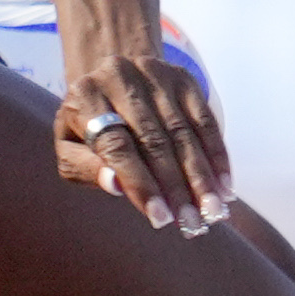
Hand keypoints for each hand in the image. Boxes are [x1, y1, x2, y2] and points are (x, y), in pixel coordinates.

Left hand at [55, 52, 232, 234]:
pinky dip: (216, 155)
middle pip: (154, 140)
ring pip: (183, 131)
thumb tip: (114, 184)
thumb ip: (84, 168)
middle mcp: (118, 77)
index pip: (116, 146)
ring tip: (212, 210)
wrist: (109, 82)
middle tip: (192, 221)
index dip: (139, 183)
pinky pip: (205, 120)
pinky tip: (224, 185)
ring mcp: (152, 73)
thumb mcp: (70, 149)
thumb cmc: (87, 127)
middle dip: (176, 186)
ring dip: (201, 176)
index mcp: (84, 97)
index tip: (160, 218)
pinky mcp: (181, 77)